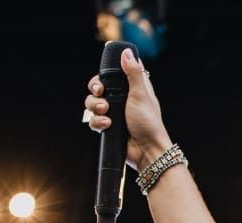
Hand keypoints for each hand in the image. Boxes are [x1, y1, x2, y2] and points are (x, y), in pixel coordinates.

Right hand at [83, 48, 171, 170]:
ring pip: (92, 103)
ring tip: (106, 112)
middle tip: (100, 92)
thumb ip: (133, 73)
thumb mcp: (141, 95)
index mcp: (132, 89)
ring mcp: (114, 114)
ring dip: (95, 107)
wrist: (146, 151)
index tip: (103, 76)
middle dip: (95, 89)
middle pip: (98, 87)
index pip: (114, 74)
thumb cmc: (148, 123)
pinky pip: (94, 120)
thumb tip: (127, 52)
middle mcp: (122, 100)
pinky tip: (107, 126)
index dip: (105, 73)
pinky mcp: (108, 127)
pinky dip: (97, 122)